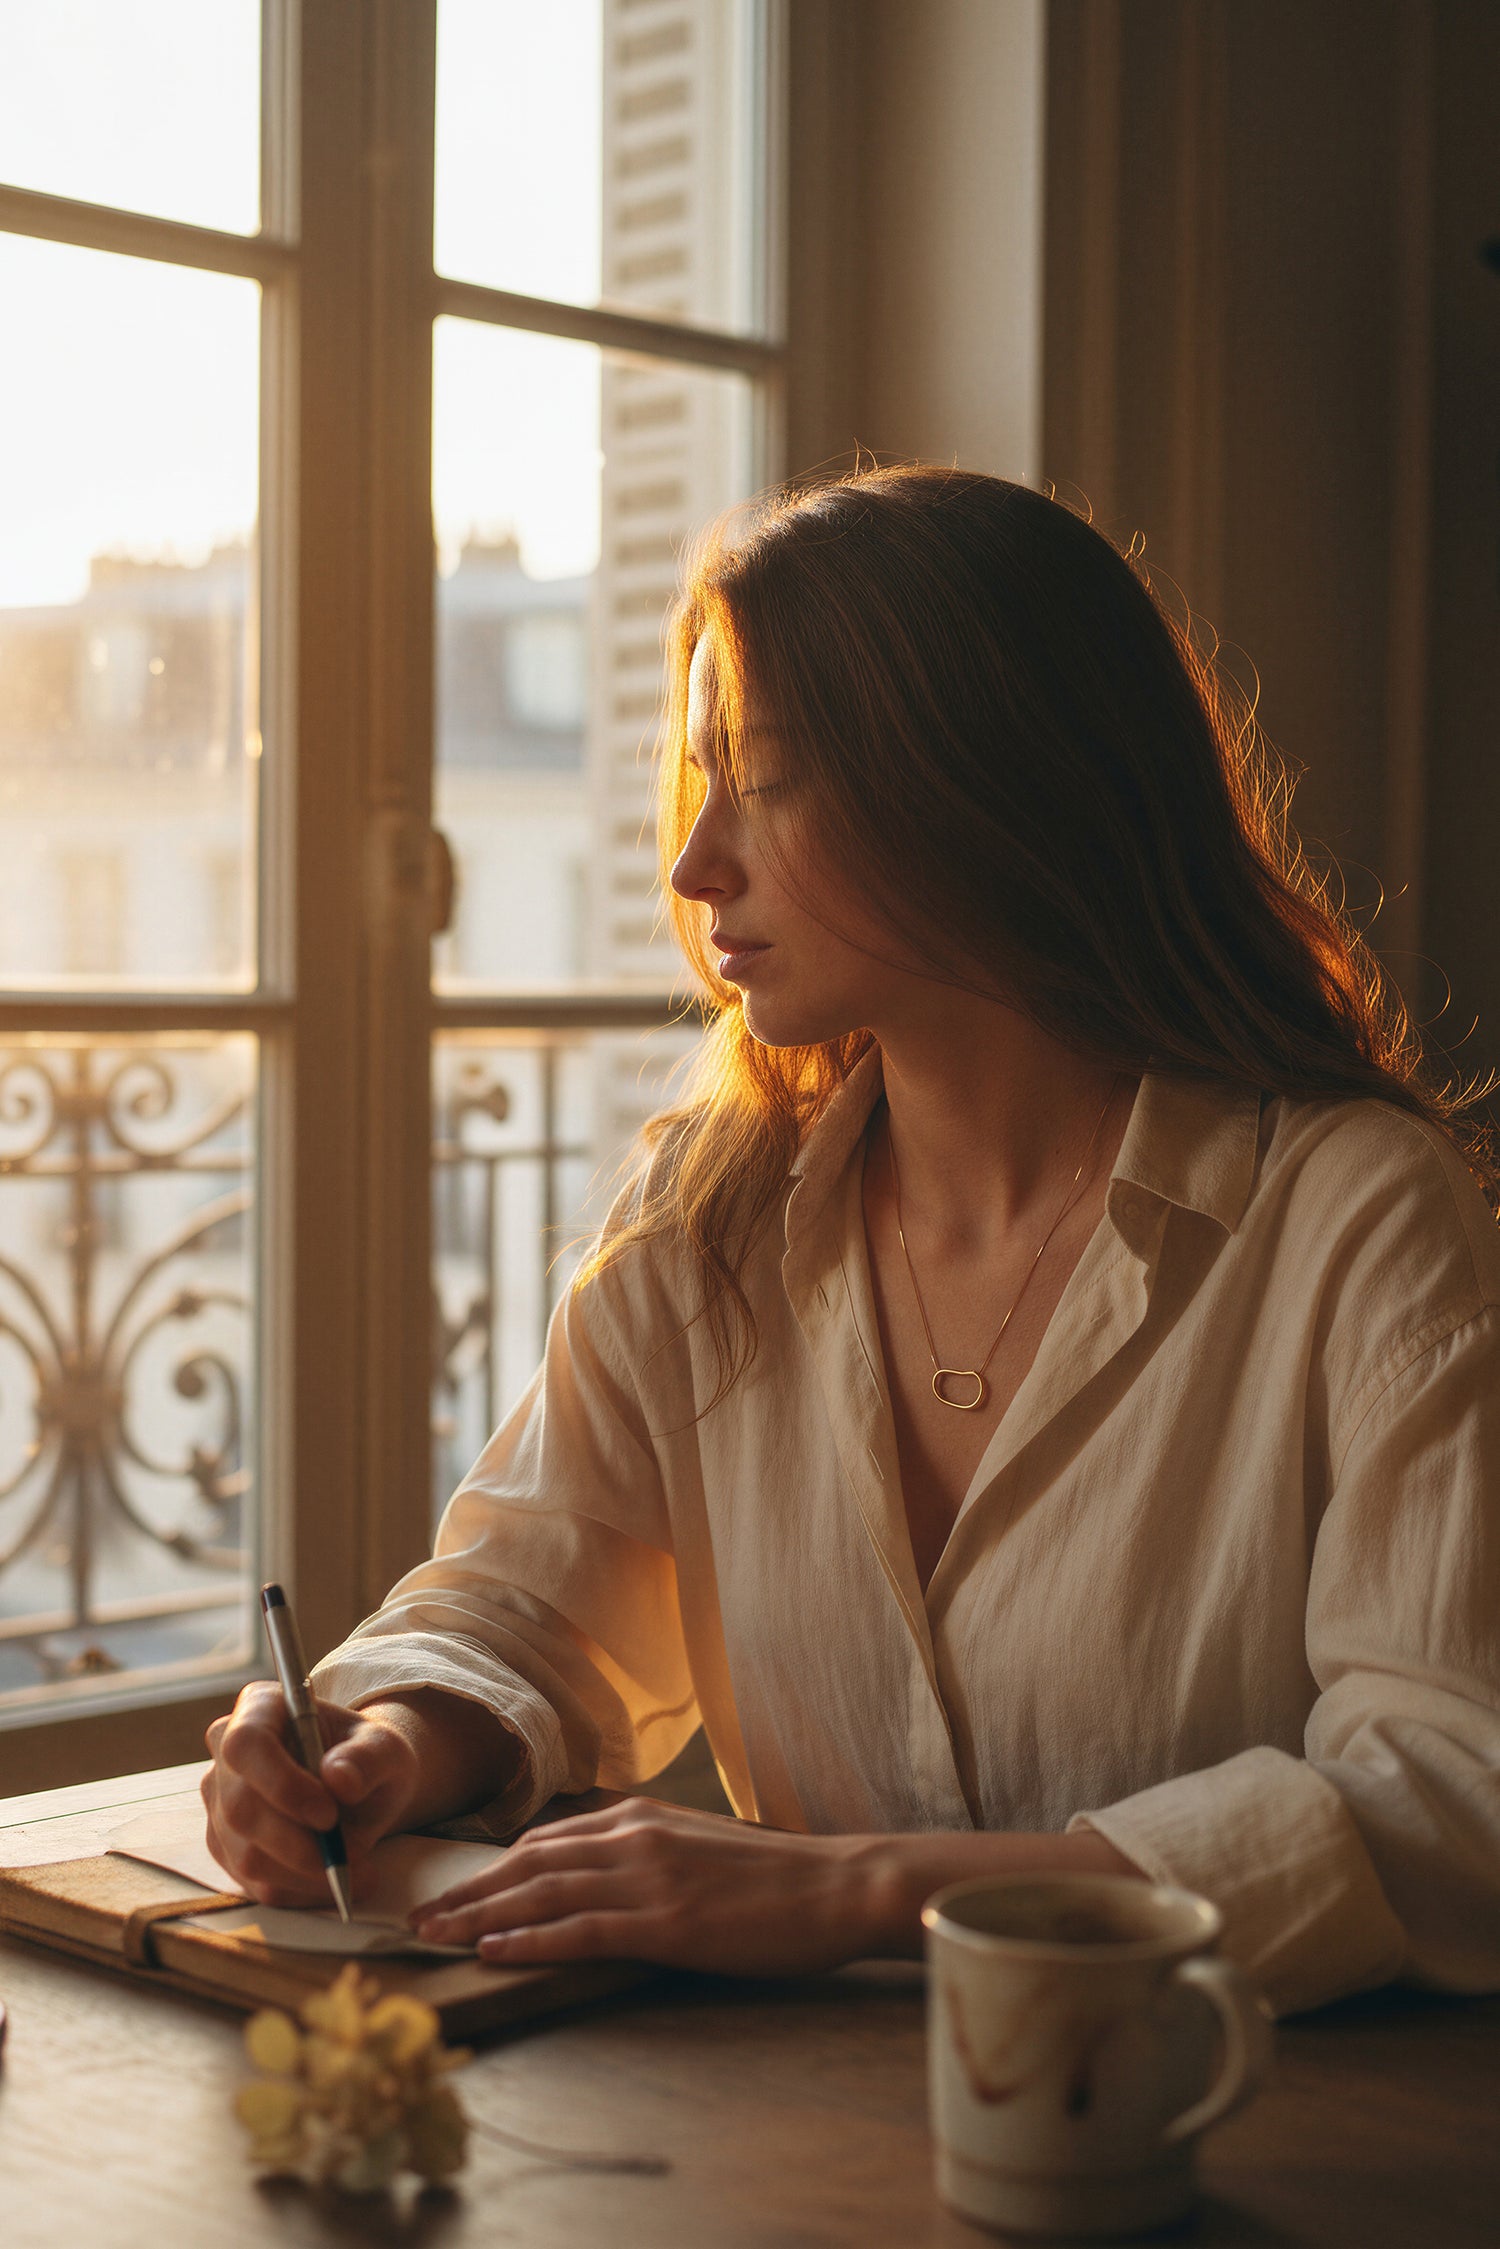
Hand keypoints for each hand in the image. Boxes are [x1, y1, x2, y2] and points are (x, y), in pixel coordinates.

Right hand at [202, 1682, 419, 1906]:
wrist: (362, 1786)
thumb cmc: (368, 1757)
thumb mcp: (385, 1748)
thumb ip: (368, 1757)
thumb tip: (338, 1778)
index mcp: (259, 1709)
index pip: (247, 1744)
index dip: (281, 1783)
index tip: (328, 1814)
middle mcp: (227, 1754)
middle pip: (240, 1808)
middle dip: (298, 1844)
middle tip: (352, 1853)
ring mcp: (220, 1804)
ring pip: (246, 1855)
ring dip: (306, 1874)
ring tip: (358, 1869)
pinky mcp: (228, 1849)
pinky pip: (256, 1884)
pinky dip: (302, 1891)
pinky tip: (338, 1881)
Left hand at [411, 1797, 889, 1974]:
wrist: (836, 1886)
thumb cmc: (775, 1878)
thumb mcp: (699, 1848)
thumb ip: (647, 1855)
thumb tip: (600, 1878)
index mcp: (640, 1818)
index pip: (545, 1840)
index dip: (492, 1868)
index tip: (453, 1890)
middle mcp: (633, 1838)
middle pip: (528, 1862)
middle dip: (467, 1890)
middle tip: (418, 1918)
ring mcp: (648, 1879)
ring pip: (541, 1892)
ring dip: (479, 1915)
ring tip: (434, 1936)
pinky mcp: (665, 1923)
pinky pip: (580, 1929)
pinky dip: (528, 1939)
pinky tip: (493, 1950)